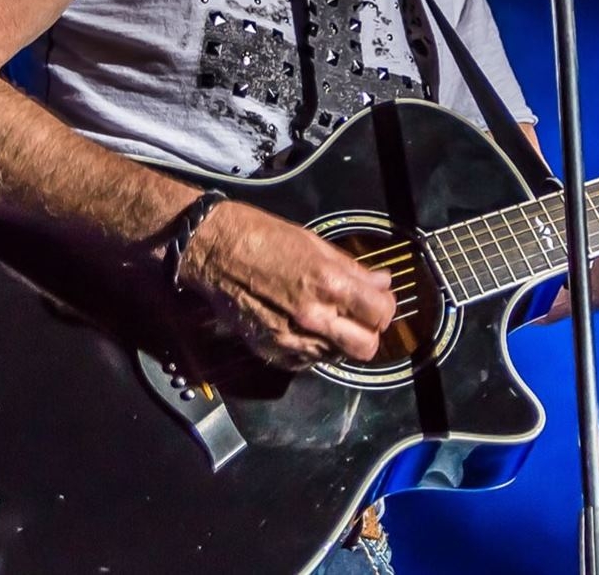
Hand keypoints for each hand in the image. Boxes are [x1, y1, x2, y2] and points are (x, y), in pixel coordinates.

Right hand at [175, 199, 395, 368]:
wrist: (214, 250)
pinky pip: (306, 361)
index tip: (377, 300)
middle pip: (366, 348)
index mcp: (329, 284)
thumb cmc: (262, 238)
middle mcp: (313, 317)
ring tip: (324, 317)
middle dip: (368, 333)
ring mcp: (291, 338)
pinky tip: (301, 325)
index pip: (381, 314)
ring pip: (337, 357)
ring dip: (338, 341)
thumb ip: (352, 269)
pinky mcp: (271, 350)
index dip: (383, 307)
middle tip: (359, 317)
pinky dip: (311, 348)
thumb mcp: (315, 244)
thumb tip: (380, 282)